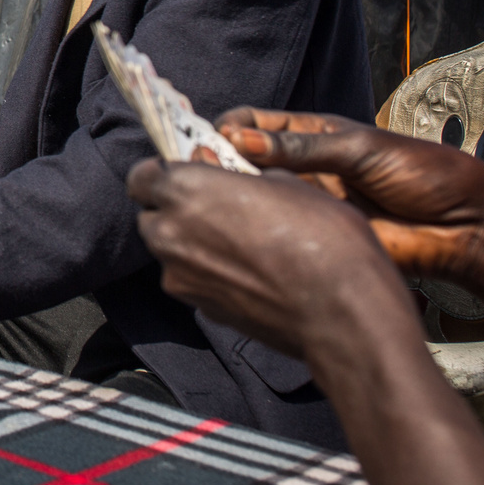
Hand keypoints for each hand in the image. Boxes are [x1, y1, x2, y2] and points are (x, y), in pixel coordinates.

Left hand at [126, 159, 411, 360]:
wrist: (342, 310)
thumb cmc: (322, 235)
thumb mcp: (287, 182)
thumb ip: (242, 178)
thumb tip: (233, 180)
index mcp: (184, 189)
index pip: (141, 176)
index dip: (161, 174)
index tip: (185, 175)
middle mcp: (169, 232)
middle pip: (152, 216)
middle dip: (174, 211)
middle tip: (216, 209)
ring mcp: (179, 276)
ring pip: (171, 251)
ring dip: (191, 244)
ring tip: (240, 244)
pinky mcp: (200, 308)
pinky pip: (192, 281)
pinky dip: (209, 274)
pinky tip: (249, 274)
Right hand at [216, 108, 483, 290]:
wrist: (464, 227)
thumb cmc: (422, 173)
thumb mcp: (359, 149)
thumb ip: (300, 147)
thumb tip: (237, 140)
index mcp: (309, 135)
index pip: (251, 124)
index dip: (226, 129)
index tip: (206, 141)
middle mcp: (299, 168)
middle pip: (242, 162)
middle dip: (218, 164)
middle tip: (200, 173)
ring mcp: (304, 203)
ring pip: (253, 198)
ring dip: (232, 198)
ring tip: (217, 202)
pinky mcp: (313, 237)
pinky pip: (275, 232)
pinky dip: (253, 232)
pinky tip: (239, 233)